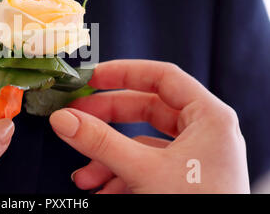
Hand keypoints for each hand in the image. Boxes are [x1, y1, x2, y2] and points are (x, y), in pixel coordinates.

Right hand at [50, 60, 249, 193]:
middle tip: (77, 117)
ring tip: (84, 174)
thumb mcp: (144, 172)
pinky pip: (146, 166)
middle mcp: (204, 132)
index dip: (124, 72)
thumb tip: (64, 119)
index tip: (92, 78)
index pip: (162, 76)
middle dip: (107, 118)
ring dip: (108, 156)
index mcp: (209, 117)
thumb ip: (101, 142)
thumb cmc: (199, 207)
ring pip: (141, 142)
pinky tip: (101, 190)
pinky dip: (120, 176)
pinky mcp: (183, 177)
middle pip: (146, 109)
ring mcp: (194, 156)